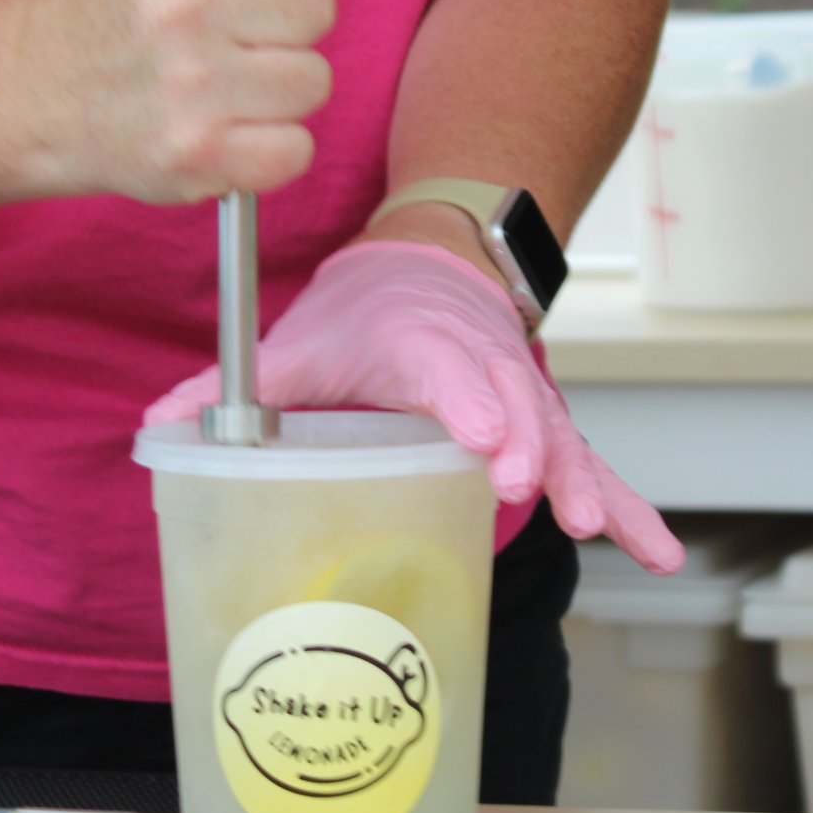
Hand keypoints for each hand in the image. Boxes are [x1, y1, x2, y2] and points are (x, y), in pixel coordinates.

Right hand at [37, 0, 334, 203]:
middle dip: (281, 18)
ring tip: (223, 77)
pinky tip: (227, 126)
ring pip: (312, 79)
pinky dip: (271, 146)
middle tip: (226, 26)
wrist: (45, 92)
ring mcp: (189, 88)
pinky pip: (296, 149)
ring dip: (278, 83)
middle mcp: (178, 6)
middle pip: (317, 6)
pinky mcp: (198, 157)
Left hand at [143, 240, 686, 573]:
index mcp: (418, 343)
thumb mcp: (294, 342)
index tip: (484, 439)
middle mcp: (482, 366)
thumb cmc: (362, 313)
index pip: (445, 370)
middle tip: (530, 487)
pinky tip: (660, 553)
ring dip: (582, 480)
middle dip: (528, 445)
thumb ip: (230, 387)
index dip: (467, 401)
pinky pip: (594, 467)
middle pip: (515, 404)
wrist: (434, 259)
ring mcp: (524, 396)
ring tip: (595, 527)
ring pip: (562, 436)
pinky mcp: (547, 426)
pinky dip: (629, 507)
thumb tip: (152, 427)